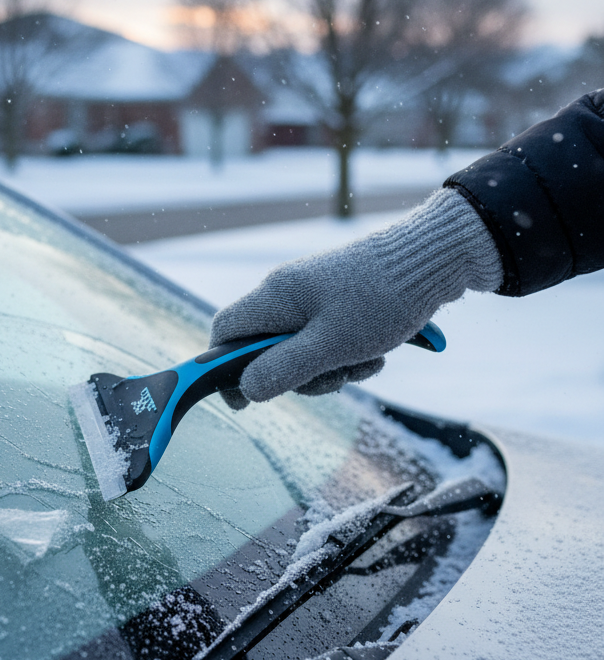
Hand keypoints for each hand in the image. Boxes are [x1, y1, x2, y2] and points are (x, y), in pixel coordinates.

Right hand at [210, 189, 502, 405]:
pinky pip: (327, 338)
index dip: (225, 368)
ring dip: (330, 368)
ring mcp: (314, 295)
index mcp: (275, 296)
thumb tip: (246, 390)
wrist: (435, 259)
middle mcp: (287, 292)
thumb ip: (283, 370)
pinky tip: (377, 352)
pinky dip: (347, 353)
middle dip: (298, 374)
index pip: (225, 330)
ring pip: (301, 348)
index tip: (246, 399)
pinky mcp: (339, 301)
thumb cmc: (381, 300)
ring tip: (366, 363)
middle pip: (266, 347)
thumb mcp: (330, 346)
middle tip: (333, 379)